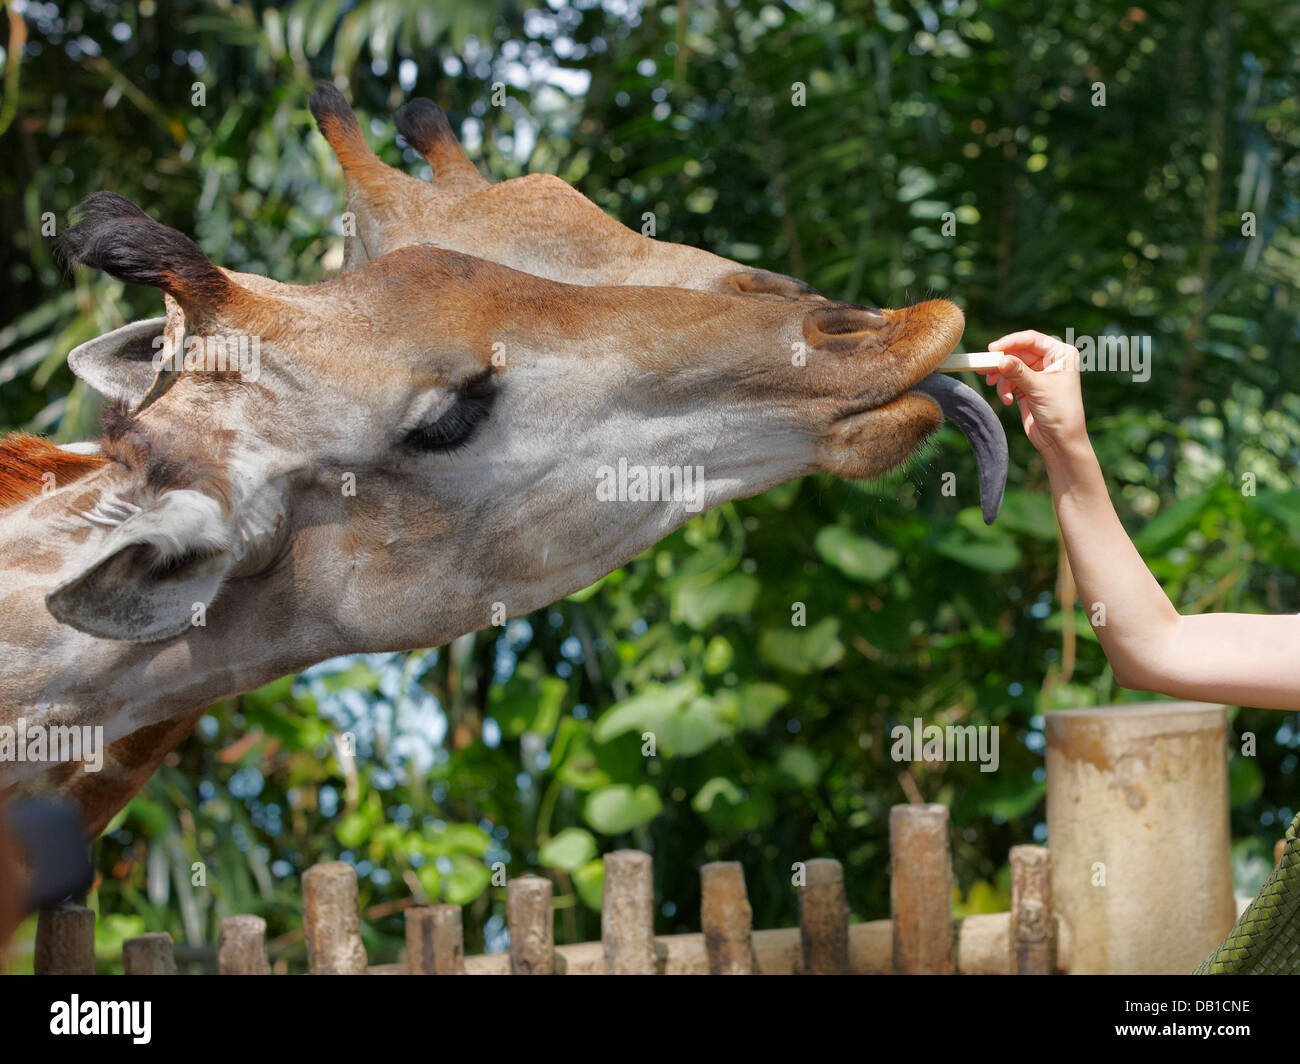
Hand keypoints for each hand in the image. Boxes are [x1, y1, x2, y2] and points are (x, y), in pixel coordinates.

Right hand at [978, 330, 1087, 459]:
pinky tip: (1008, 400)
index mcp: (1061, 354)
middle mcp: (1050, 360)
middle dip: (1002, 362)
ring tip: (998, 389)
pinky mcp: (1026, 386)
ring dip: (1002, 378)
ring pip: (1011, 366)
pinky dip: (1005, 388)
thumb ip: (1018, 372)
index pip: (1032, 340)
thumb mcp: (1038, 388)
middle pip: (1018, 352)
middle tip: (984, 369)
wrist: (1059, 440)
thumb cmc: (1060, 412)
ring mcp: (1037, 373)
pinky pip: (1009, 380)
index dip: (1011, 342)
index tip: (992, 349)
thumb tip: (999, 359)